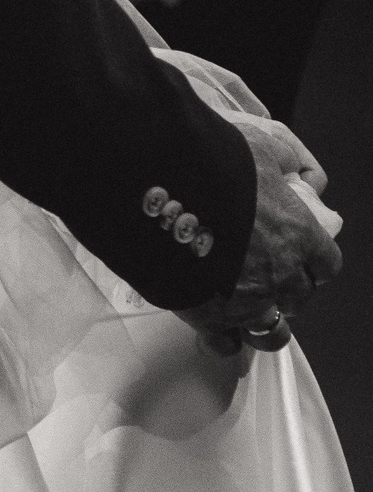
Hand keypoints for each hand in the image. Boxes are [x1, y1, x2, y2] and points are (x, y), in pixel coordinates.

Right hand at [190, 142, 342, 354]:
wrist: (164, 188)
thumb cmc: (212, 166)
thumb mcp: (257, 146)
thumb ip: (279, 160)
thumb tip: (288, 166)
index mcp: (298, 235)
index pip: (326, 263)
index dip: (313, 261)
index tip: (300, 257)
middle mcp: (281, 274)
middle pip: (300, 297)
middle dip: (286, 289)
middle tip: (266, 275)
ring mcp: (249, 300)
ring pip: (273, 331)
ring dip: (263, 321)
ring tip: (246, 310)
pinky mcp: (213, 317)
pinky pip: (228, 345)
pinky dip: (225, 340)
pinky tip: (216, 329)